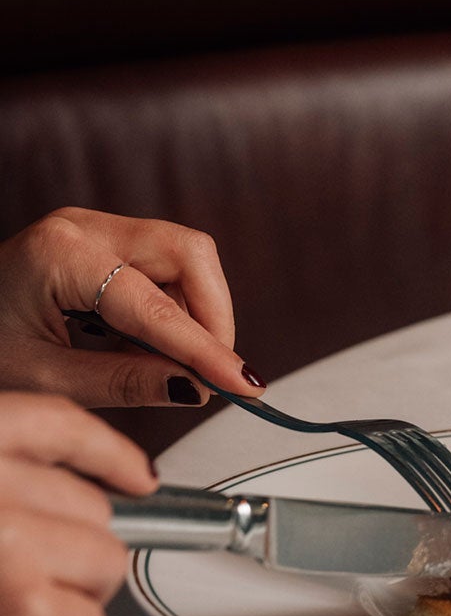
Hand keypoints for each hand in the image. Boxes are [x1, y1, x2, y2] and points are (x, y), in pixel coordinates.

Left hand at [0, 208, 264, 408]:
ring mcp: (93, 229)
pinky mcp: (101, 241)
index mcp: (60, 255)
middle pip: (188, 254)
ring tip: (170, 365)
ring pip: (184, 258)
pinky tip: (149, 346)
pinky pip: (164, 265)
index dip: (206, 348)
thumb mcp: (43, 378)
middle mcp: (82, 228)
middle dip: (212, 315)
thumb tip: (195, 387)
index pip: (156, 305)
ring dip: (194, 312)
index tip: (243, 384)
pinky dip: (171, 308)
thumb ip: (125, 383)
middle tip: (213, 372)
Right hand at [0, 393, 156, 615]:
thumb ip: (4, 484)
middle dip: (66, 548)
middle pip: (92, 507)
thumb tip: (111, 491)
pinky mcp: (27, 612)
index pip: (59, 425)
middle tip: (10, 577)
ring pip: (103, 565)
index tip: (136, 476)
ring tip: (2, 612)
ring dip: (67, 598)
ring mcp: (11, 546)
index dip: (107, 453)